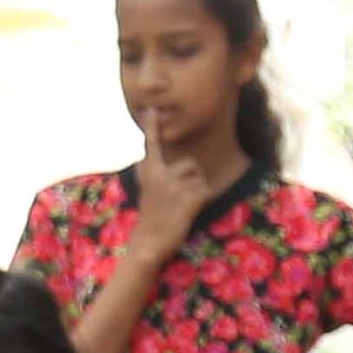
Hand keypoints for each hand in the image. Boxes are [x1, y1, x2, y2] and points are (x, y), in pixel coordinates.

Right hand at [126, 139, 227, 260]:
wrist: (147, 243)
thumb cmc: (150, 218)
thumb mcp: (147, 191)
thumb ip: (153, 173)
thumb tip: (147, 158)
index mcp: (149, 172)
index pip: (152, 145)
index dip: (153, 127)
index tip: (152, 109)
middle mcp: (161, 174)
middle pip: (190, 164)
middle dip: (191, 178)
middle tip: (177, 199)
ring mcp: (175, 185)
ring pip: (199, 178)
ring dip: (196, 191)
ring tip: (182, 206)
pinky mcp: (190, 196)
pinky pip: (205, 190)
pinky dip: (201, 201)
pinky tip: (189, 212)